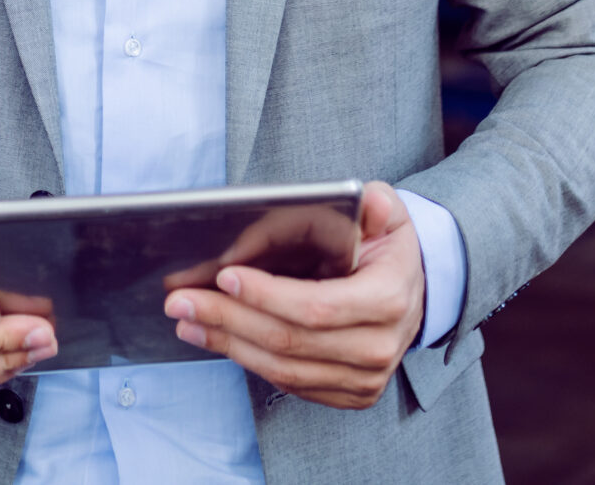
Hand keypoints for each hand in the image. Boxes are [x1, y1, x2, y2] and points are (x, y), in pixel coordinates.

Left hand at [164, 181, 425, 410]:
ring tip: (187, 319)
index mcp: (388, 300)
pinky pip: (289, 383)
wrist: (413, 292)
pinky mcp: (348, 394)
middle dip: (228, 319)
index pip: (317, 307)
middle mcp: (378, 348)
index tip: (225, 276)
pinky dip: (247, 360)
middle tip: (181, 300)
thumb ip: (374, 204)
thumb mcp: (388, 215)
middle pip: (290, 342)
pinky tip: (216, 337)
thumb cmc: (388, 249)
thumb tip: (364, 200)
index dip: (267, 296)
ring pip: (283, 369)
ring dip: (227, 344)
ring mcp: (364, 379)